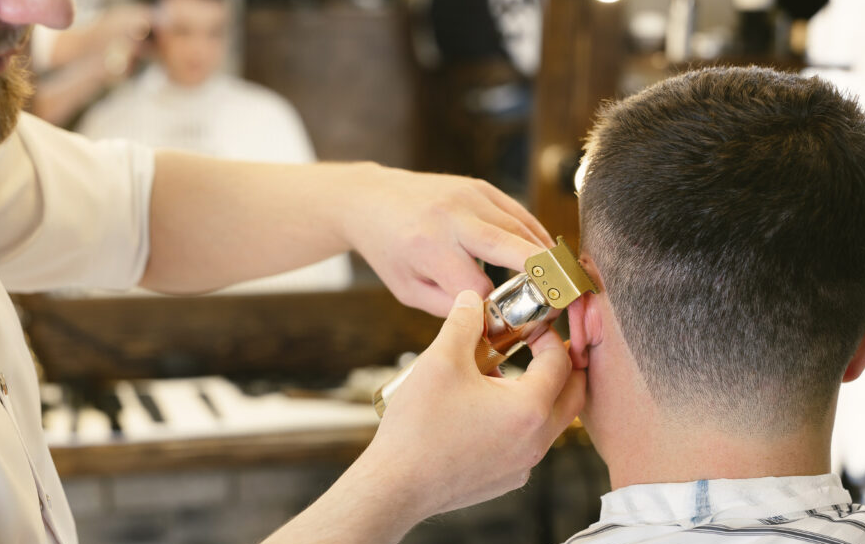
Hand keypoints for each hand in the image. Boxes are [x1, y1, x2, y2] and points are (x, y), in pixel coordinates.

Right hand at [260, 290, 583, 542]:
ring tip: (506, 375)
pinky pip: (530, 444)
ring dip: (541, 394)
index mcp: (529, 408)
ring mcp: (524, 465)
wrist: (397, 485)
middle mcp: (537, 441)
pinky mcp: (508, 478)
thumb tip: (472, 298)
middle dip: (562, 366)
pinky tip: (488, 409)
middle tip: (540, 348)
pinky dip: (522, 421)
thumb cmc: (418, 427)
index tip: (532, 327)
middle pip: (573, 395)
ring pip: (553, 422)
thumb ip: (463, 322)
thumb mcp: (441, 360)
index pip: (561, 362)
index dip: (550, 338)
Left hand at [340, 164, 553, 315]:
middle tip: (568, 297)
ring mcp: (469, 197)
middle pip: (512, 249)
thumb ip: (449, 308)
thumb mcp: (408, 290)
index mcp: (428, 248)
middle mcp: (452, 218)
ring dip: (545, 256)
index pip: (478, 287)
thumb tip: (491, 319)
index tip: (505, 322)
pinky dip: (535, 235)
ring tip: (563, 281)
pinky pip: (518, 213)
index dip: (495, 308)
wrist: (372, 199)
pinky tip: (545, 255)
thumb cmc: (389, 250)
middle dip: (544, 274)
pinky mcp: (480, 187)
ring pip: (521, 229)